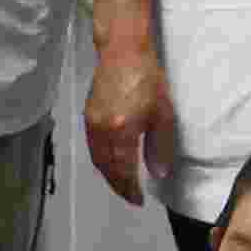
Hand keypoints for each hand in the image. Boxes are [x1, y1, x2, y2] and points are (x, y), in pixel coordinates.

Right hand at [82, 47, 176, 207]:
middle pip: (107, 168)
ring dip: (108, 175)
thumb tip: (157, 173)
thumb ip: (159, 146)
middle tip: (130, 197)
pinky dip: (101, 160)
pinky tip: (110, 162)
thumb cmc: (148, 79)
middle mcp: (102, 130)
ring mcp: (92, 123)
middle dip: (118, 185)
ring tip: (121, 184)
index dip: (131, 188)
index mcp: (122, 131)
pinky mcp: (88, 115)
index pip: (124, 169)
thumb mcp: (162, 114)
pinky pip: (92, 147)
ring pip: (97, 159)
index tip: (139, 200)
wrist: (122, 51)